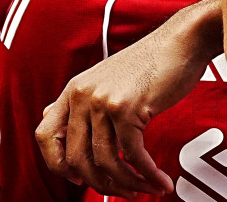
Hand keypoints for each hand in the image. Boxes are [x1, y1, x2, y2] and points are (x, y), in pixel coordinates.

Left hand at [35, 0, 220, 195]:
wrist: (181, 41)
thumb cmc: (150, 62)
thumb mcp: (106, 77)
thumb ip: (81, 99)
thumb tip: (49, 114)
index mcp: (74, 90)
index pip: (45, 136)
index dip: (57, 164)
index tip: (78, 177)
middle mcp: (82, 95)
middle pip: (75, 158)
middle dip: (99, 183)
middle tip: (121, 191)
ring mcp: (103, 101)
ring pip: (105, 161)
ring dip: (127, 183)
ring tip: (146, 189)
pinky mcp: (127, 108)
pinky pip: (133, 155)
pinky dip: (148, 174)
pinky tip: (160, 180)